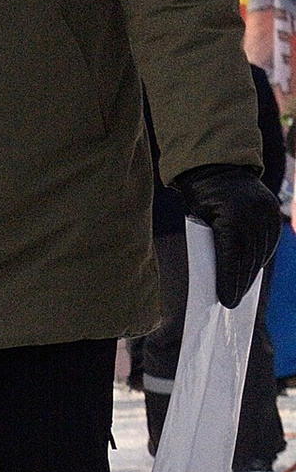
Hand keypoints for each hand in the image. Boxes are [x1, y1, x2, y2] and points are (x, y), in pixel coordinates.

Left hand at [173, 164, 283, 312]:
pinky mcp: (272, 209)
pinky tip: (254, 271)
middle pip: (248, 257)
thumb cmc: (200, 200)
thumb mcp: (198, 222)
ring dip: (252, 274)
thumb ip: (209, 246)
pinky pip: (269, 240)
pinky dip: (261, 258)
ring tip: (242, 291)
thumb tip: (217, 279)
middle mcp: (251, 212)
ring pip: (260, 251)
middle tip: (233, 303)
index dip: (230, 281)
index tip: (227, 301)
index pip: (231, 256)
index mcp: (229, 216)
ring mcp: (265, 210)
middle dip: (240, 283)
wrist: (218, 168)